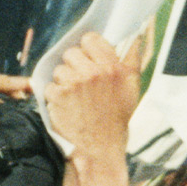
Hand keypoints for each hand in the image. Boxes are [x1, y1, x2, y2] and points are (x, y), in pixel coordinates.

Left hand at [43, 32, 142, 161]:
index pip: (90, 39)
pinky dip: (54, 96)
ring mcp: (74, 83)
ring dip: (63, 81)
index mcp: (113, 67)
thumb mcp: (133, 88)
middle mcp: (93, 72)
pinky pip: (49, 85)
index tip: (88, 59)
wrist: (100, 150)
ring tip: (74, 97)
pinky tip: (66, 107)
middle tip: (81, 83)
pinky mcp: (57, 95)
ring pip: (59, 69)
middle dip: (73, 65)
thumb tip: (138, 35)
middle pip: (71, 53)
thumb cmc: (116, 119)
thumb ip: (133, 59)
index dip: (87, 48)